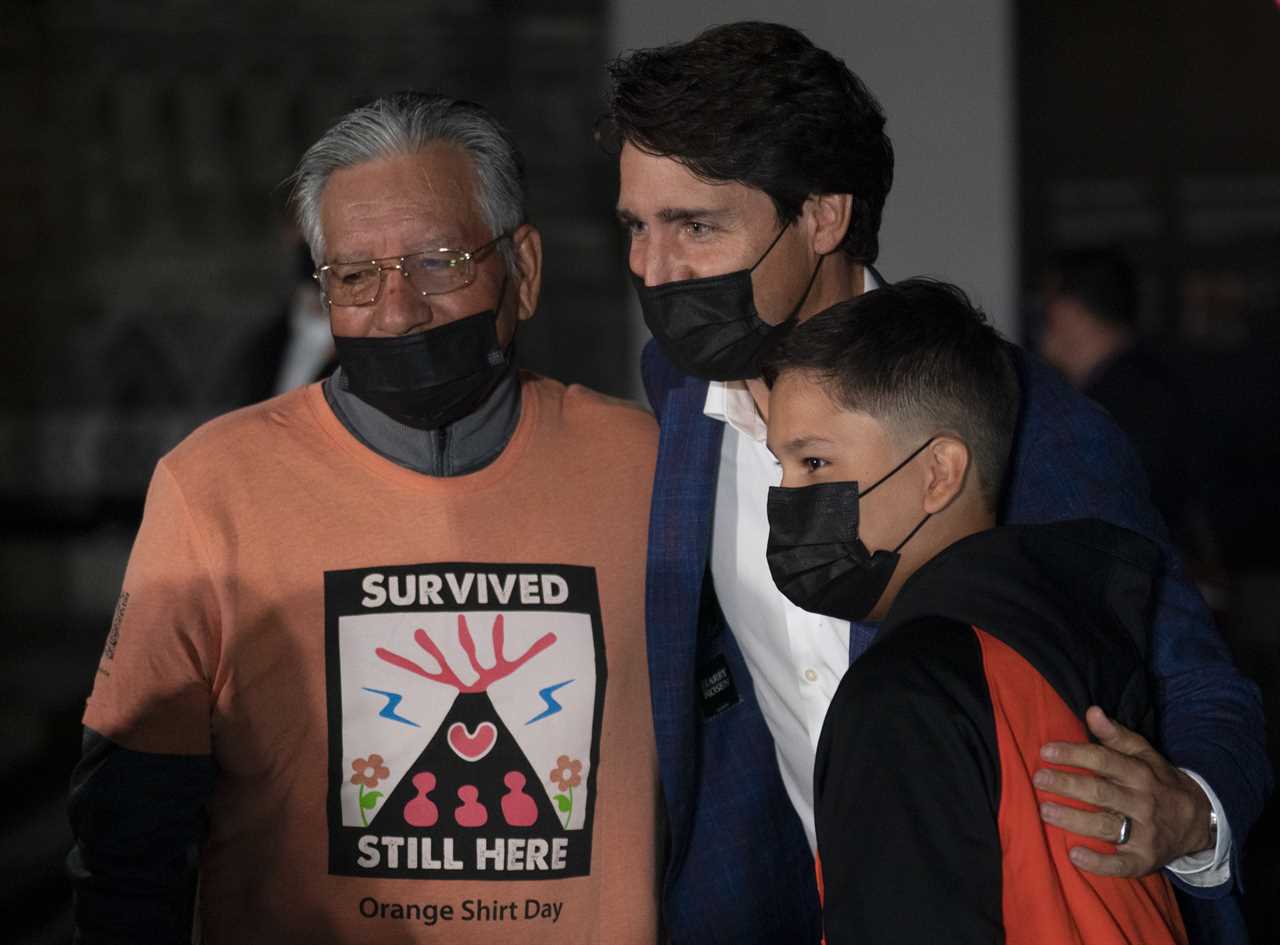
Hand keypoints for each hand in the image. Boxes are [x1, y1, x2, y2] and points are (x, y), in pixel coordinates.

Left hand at [1033, 706, 1213, 877]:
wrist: (1200, 821)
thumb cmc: (1159, 782)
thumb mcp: (1145, 754)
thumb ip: (1116, 735)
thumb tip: (1091, 711)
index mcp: (1140, 774)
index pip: (1104, 760)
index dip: (1074, 754)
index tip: (1045, 752)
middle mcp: (1143, 802)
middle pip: (1101, 792)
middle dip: (1067, 784)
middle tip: (1037, 779)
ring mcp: (1145, 833)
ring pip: (1105, 826)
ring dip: (1073, 820)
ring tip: (1044, 811)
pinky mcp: (1145, 860)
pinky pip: (1121, 865)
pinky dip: (1098, 863)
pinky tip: (1074, 854)